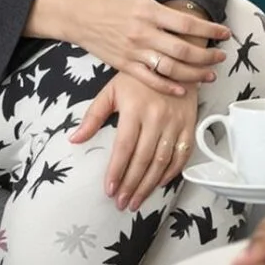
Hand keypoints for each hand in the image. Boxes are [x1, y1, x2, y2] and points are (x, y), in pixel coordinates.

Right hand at [34, 0, 230, 97]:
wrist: (76, 15)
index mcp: (148, 10)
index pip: (186, 23)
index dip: (209, 29)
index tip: (225, 32)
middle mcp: (142, 33)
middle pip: (182, 50)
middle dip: (207, 56)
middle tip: (221, 56)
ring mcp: (133, 52)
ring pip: (170, 68)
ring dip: (194, 74)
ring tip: (210, 74)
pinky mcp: (124, 66)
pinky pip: (150, 79)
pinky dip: (168, 87)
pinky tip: (183, 89)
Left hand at [70, 75, 198, 211]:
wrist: (173, 62)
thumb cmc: (138, 77)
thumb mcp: (110, 91)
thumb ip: (93, 116)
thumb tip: (74, 139)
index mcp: (134, 110)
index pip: (124, 148)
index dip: (116, 171)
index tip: (109, 190)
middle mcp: (156, 118)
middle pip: (143, 159)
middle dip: (131, 185)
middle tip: (121, 203)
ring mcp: (175, 123)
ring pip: (162, 161)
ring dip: (149, 185)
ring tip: (136, 200)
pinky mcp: (189, 125)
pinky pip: (182, 155)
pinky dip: (172, 172)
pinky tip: (160, 184)